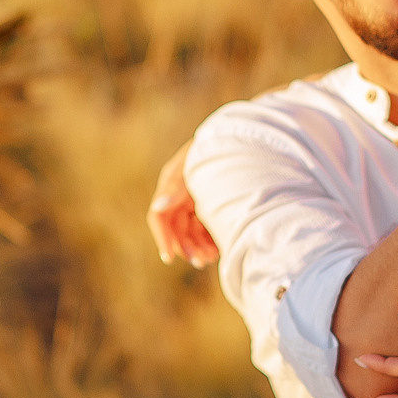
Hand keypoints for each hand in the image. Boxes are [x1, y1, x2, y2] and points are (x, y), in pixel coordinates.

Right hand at [146, 141, 217, 267]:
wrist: (240, 136)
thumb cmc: (212, 150)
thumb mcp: (192, 167)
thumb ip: (175, 187)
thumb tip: (157, 207)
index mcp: (171, 186)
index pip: (159, 217)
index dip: (162, 238)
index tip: (169, 257)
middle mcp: (181, 195)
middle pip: (177, 229)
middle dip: (186, 247)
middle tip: (199, 261)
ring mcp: (197, 199)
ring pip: (192, 231)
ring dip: (198, 247)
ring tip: (211, 258)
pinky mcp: (212, 203)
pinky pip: (206, 227)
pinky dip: (210, 240)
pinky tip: (219, 250)